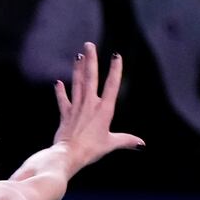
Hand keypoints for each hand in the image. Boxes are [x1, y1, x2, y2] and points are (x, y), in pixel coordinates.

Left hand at [52, 42, 144, 171]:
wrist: (69, 155)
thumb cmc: (91, 150)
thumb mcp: (111, 144)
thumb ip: (126, 141)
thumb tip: (141, 144)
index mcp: (104, 109)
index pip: (112, 85)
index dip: (115, 69)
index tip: (116, 55)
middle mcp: (90, 104)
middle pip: (91, 77)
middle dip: (91, 60)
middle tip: (89, 44)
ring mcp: (76, 108)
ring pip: (77, 84)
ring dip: (78, 69)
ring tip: (78, 55)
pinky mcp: (65, 114)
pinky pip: (63, 100)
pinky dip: (60, 92)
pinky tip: (58, 82)